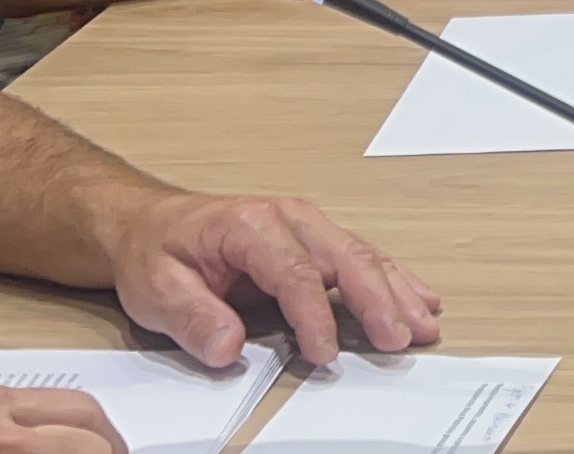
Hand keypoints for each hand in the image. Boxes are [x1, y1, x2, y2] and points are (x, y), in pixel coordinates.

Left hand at [86, 185, 442, 369]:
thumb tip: (228, 348)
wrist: (151, 224)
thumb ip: (193, 318)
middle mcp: (289, 219)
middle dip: (378, 300)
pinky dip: (393, 279)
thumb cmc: (157, 251)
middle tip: (400, 338)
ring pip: (363, 256)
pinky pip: (363, 257)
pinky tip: (418, 297)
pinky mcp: (316, 240)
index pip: (294, 273)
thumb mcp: (156, 289)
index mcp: (251, 226)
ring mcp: (308, 227)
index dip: (314, 316)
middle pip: (345, 258)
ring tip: (423, 324)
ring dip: (396, 291)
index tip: (325, 353)